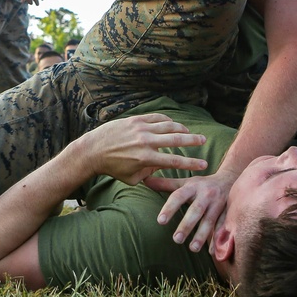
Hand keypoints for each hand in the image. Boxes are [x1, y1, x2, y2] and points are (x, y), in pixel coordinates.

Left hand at [76, 113, 206, 185]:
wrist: (93, 150)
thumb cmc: (112, 168)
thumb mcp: (132, 178)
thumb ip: (149, 174)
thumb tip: (160, 167)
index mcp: (146, 159)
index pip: (174, 161)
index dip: (191, 163)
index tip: (204, 164)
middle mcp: (146, 142)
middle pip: (176, 140)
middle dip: (193, 140)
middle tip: (203, 140)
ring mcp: (140, 129)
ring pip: (167, 125)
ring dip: (181, 128)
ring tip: (189, 132)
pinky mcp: (134, 120)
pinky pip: (155, 117)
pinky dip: (166, 120)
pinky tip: (173, 123)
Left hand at [144, 170, 236, 252]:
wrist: (230, 179)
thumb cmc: (201, 184)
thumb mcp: (184, 182)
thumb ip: (165, 184)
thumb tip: (144, 180)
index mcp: (192, 187)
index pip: (178, 196)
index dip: (169, 208)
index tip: (160, 221)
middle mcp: (205, 195)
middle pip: (195, 210)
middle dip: (187, 225)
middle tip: (176, 239)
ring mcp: (218, 204)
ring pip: (210, 221)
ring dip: (202, 235)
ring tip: (193, 249)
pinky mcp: (228, 212)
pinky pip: (223, 227)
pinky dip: (218, 239)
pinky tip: (212, 252)